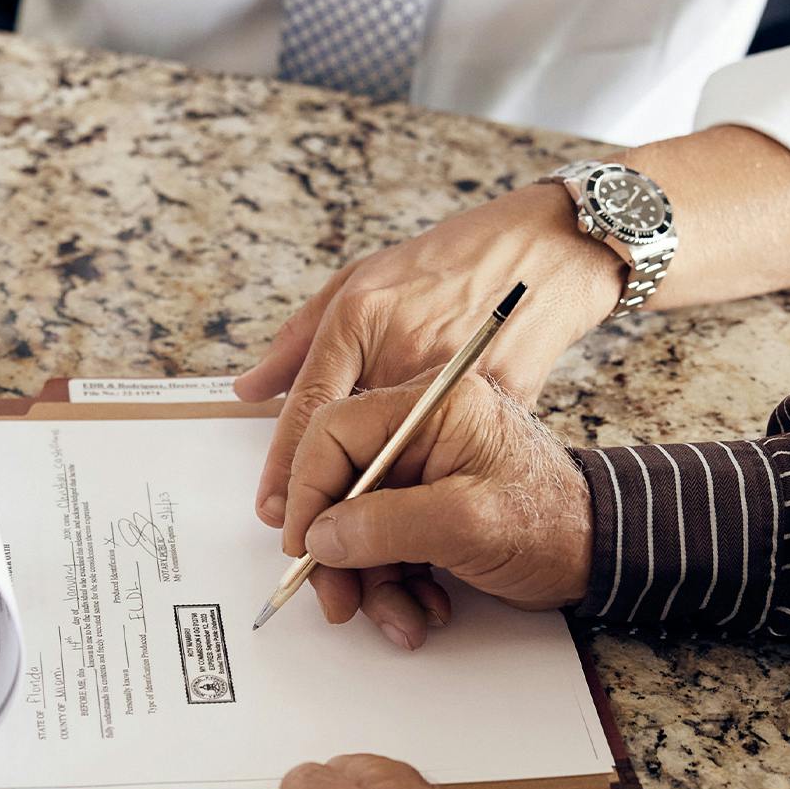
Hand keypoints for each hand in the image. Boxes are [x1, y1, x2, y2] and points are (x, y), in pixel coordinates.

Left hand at [235, 185, 618, 526]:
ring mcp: (457, 374)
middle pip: (354, 448)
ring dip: (383, 508)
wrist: (541, 248)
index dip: (287, 467)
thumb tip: (248, 388)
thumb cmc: (443, 262)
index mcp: (361, 316)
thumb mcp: (357, 281)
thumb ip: (297, 341)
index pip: (309, 406)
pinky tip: (427, 511)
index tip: (276, 510)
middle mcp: (403, 349)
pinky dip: (442, 485)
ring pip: (407, 463)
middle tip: (315, 536)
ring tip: (366, 540)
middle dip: (332, 501)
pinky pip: (462, 456)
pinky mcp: (503, 397)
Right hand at [282, 371, 592, 648]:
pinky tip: (423, 608)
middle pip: (342, 484)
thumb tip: (321, 537)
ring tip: (400, 619)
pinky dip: (396, 584)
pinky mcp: (429, 505)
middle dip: (338, 552)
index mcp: (433, 406)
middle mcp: (423, 429)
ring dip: (371, 581)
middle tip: (337, 600)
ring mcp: (426, 469)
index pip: (336, 431)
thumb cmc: (553, 526)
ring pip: (360, 523)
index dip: (307, 490)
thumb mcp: (466, 525)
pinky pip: (386, 543)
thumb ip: (386, 526)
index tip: (301, 544)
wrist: (603, 556)